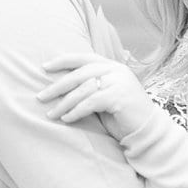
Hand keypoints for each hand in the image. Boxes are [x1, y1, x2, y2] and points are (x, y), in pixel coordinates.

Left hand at [37, 52, 152, 136]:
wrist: (147, 130)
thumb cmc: (121, 115)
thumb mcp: (103, 95)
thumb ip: (88, 86)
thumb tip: (58, 87)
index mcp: (111, 66)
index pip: (83, 58)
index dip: (62, 61)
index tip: (44, 67)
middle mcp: (116, 70)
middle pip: (79, 74)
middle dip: (57, 86)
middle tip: (40, 97)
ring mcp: (119, 82)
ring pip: (83, 90)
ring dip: (63, 103)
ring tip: (51, 114)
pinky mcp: (119, 97)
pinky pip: (90, 103)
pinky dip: (76, 111)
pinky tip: (66, 119)